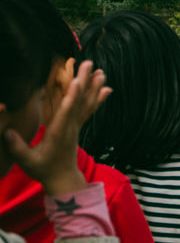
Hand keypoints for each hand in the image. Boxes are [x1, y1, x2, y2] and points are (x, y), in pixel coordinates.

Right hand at [5, 60, 110, 195]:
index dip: (71, 97)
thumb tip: (7, 132)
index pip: (66, 112)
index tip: (77, 82)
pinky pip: (89, 110)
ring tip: (101, 72)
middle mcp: (70, 127)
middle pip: (78, 102)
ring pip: (86, 104)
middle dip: (84, 82)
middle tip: (89, 64)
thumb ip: (18, 147)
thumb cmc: (43, 169)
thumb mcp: (27, 161)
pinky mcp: (77, 127)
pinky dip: (97, 98)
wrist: (62, 178)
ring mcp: (75, 126)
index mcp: (58, 133)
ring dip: (93, 87)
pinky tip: (106, 88)